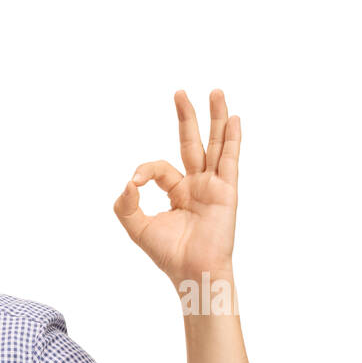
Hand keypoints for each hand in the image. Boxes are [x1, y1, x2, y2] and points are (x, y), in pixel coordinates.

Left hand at [113, 89, 239, 288]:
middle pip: (192, 143)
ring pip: (215, 144)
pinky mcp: (226, 191)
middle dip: (186, 117)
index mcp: (177, 191)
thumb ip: (126, 205)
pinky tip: (234, 119)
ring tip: (216, 91)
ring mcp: (213, 185)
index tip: (134, 184)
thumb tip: (128, 183)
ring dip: (216, 118)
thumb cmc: (168, 254)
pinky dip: (232, 140)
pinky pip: (230, 160)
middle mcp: (196, 184)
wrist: (192, 271)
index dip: (145, 171)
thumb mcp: (138, 228)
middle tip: (180, 93)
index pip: (159, 168)